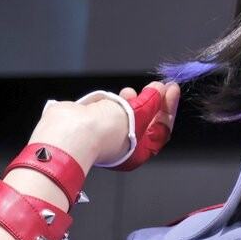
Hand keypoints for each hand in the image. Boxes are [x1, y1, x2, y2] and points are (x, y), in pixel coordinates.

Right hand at [29, 81, 179, 169]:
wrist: (69, 130)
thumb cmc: (104, 132)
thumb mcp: (138, 115)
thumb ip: (151, 103)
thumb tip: (159, 91)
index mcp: (138, 153)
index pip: (161, 129)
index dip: (168, 108)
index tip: (172, 90)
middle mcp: (124, 145)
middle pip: (146, 121)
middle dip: (153, 102)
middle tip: (160, 86)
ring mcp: (108, 133)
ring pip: (129, 114)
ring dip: (135, 99)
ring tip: (135, 90)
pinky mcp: (94, 121)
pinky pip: (112, 109)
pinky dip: (119, 101)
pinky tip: (121, 94)